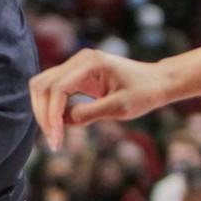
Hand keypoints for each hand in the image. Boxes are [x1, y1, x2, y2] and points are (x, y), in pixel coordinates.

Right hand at [29, 48, 177, 148]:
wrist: (157, 82)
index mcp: (90, 63)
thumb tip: (62, 121)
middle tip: (53, 140)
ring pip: (43, 86)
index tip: (56, 139)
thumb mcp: (120, 108)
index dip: (52, 115)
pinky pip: (53, 89)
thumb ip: (89, 113)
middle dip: (43, 114)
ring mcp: (75, 65)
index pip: (57, 89)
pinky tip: (60, 126)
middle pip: (42, 85)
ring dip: (43, 111)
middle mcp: (79, 60)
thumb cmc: (144, 93)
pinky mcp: (76, 74)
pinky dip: (51, 108)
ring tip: (54, 135)